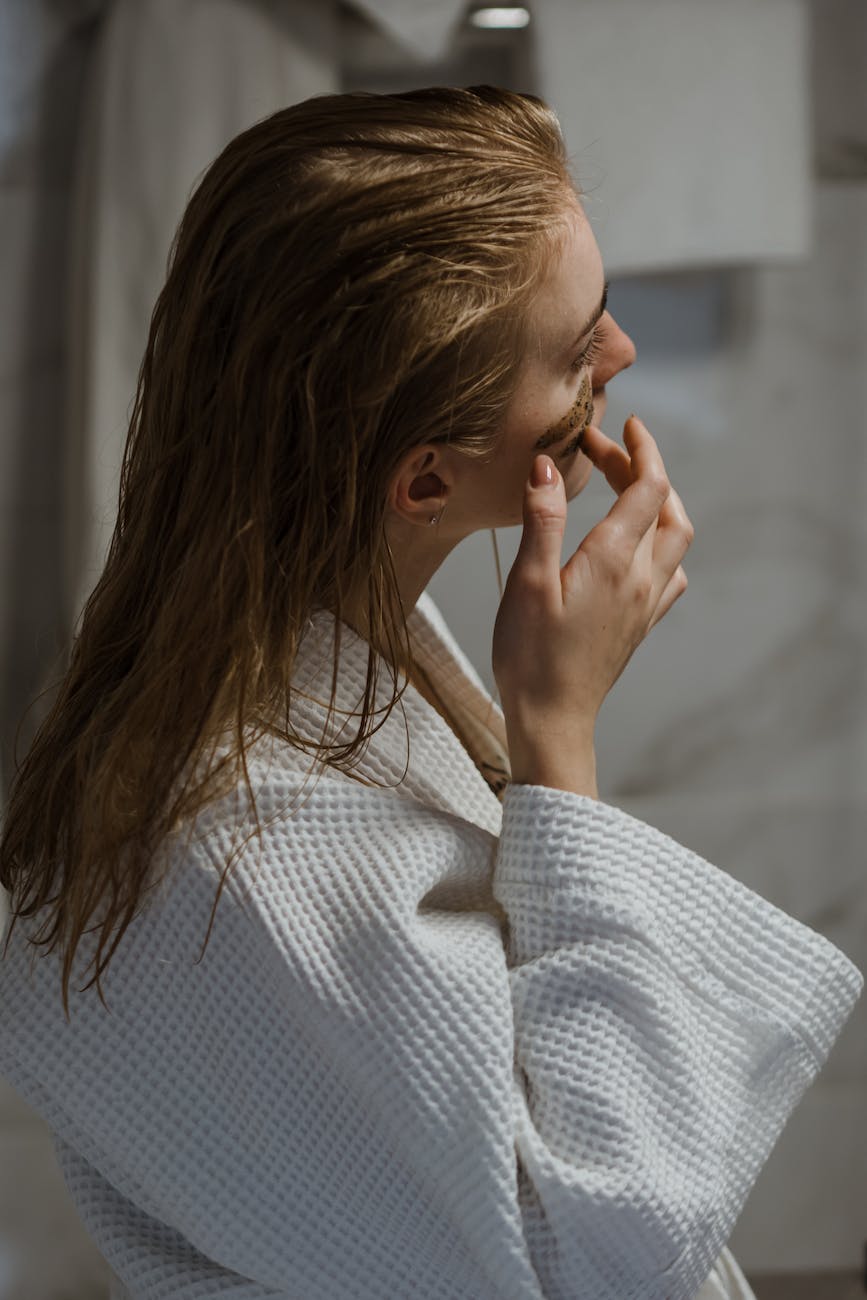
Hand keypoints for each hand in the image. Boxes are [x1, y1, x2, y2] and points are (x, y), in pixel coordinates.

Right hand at [492, 414, 693, 773]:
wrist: (553, 720)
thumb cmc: (531, 657)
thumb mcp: (528, 582)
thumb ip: (543, 518)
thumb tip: (547, 464)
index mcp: (615, 560)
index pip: (648, 486)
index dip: (639, 448)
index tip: (621, 424)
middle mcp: (642, 578)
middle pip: (665, 507)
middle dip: (644, 470)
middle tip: (609, 452)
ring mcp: (646, 603)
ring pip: (675, 539)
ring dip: (660, 504)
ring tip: (627, 488)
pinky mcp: (641, 624)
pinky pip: (670, 573)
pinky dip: (661, 544)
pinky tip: (638, 547)